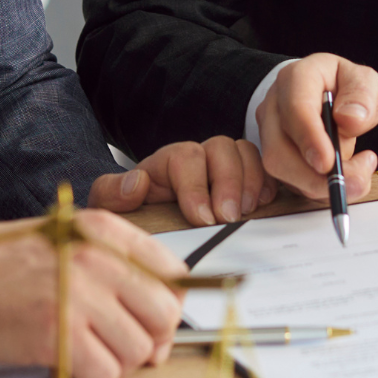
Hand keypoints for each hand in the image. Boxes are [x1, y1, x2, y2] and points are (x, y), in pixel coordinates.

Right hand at [0, 211, 187, 377]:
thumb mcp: (68, 242)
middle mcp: (99, 258)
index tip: (152, 323)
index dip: (168, 307)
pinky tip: (68, 368)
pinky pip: (104, 373)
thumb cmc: (1, 264)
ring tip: (85, 354)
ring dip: (116, 363)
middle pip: (165, 315)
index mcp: (105, 231)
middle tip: (124, 349)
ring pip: (137, 349)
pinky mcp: (57, 333)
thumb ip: (114, 265)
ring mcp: (79, 294)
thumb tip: (160, 313)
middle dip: (151, 341)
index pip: (174, 272)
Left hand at [88, 137, 273, 226]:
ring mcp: (223, 168)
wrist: (148, 229)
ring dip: (251, 181)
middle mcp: (198, 158)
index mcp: (166, 163)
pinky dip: (268, 184)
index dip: (196, 186)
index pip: (185, 157)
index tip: (202, 218)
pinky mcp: (244, 182)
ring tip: (247, 212)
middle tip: (229, 218)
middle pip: (221, 148)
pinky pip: (264, 168)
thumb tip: (136, 183)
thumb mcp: (110, 207)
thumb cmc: (134, 217)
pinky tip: (262, 206)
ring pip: (246, 153)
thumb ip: (111, 192)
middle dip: (228, 182)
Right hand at [256, 53, 377, 201]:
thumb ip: (362, 95)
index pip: (295, 108)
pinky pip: (288, 182)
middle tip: (356, 182)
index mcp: (297, 78)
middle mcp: (275, 106)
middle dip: (315, 178)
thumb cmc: (343, 87)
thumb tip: (350, 119)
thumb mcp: (364, 80)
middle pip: (279, 150)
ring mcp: (269, 133)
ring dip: (320, 185)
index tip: (328, 162)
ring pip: (281, 171)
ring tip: (357, 177)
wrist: (327, 94)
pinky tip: (340, 181)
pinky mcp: (273, 156)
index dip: (310, 138)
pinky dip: (317, 190)